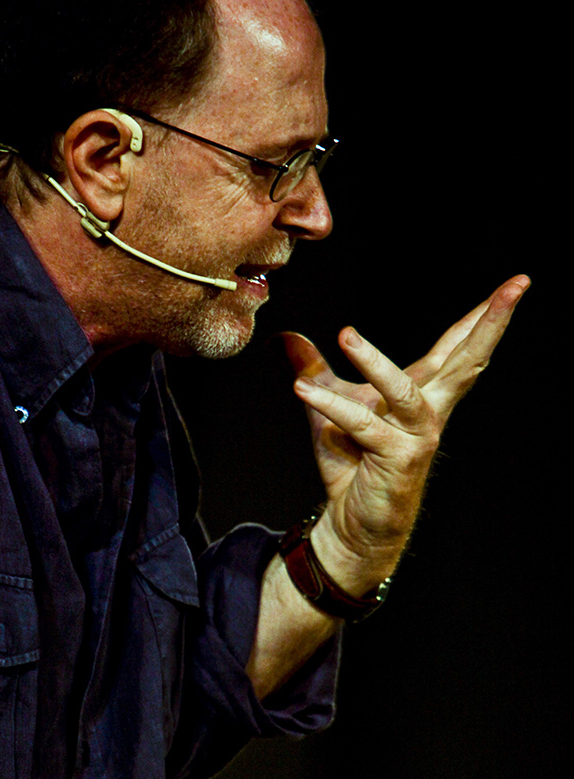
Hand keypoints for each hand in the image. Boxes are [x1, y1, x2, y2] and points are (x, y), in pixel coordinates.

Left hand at [278, 275, 530, 591]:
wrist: (352, 522)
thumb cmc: (352, 461)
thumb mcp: (330, 402)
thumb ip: (313, 367)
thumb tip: (285, 336)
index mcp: (423, 393)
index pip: (457, 347)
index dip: (483, 315)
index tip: (517, 283)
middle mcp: (430, 411)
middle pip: (468, 360)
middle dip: (492, 323)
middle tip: (520, 286)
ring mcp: (417, 436)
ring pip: (404, 390)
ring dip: (374, 361)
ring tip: (346, 334)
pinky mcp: (396, 459)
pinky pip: (361, 425)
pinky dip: (330, 406)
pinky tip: (302, 390)